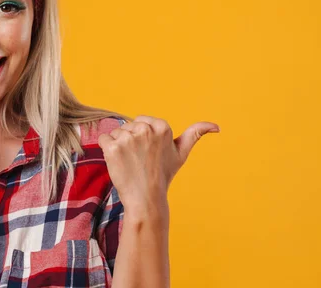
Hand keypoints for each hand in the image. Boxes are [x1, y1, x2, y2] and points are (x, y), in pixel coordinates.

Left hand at [98, 116, 219, 213]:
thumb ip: (195, 134)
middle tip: (140, 160)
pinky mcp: (112, 147)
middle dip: (130, 140)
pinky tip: (118, 162)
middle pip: (128, 126)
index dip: (142, 137)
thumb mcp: (181, 153)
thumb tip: (216, 126)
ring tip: (130, 162)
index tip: (149, 153)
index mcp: (162, 126)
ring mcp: (128, 138)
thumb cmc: (163, 175)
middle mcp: (145, 129)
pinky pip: (103, 139)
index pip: (141, 121)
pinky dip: (106, 150)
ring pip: (116, 132)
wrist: (146, 198)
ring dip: (118, 146)